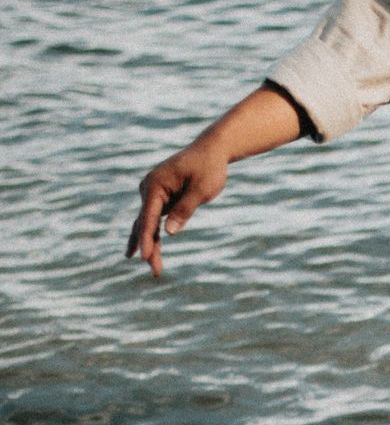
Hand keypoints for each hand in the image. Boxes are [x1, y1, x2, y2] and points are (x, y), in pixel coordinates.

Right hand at [126, 139, 230, 276]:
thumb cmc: (209, 168)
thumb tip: (168, 232)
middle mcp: (149, 188)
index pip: (148, 217)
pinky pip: (154, 219)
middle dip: (149, 247)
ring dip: (151, 244)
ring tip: (155, 270)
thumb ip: (185, 210)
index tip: (143, 257)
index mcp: (156, 184)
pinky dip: (153, 235)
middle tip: (156, 272)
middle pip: (145, 223)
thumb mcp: (201, 190)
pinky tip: (149, 251)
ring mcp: (153, 193)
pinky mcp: (161, 197)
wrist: (211, 151)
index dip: (146, 239)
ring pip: (147, 223)